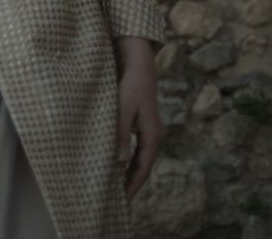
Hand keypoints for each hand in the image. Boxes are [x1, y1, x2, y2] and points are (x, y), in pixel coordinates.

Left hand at [115, 37, 162, 197]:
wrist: (139, 68)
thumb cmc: (130, 87)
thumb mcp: (122, 110)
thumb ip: (121, 135)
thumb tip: (118, 161)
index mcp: (152, 137)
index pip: (142, 169)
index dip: (132, 186)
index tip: (122, 202)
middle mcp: (154, 138)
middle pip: (142, 168)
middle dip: (131, 185)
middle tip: (117, 203)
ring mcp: (150, 134)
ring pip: (139, 161)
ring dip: (129, 175)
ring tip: (116, 191)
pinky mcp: (143, 128)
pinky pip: (137, 152)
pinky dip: (128, 163)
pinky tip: (118, 168)